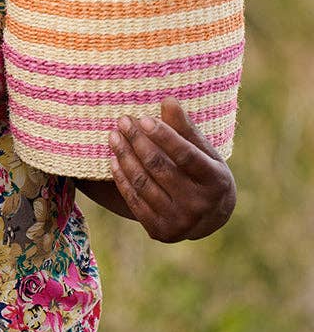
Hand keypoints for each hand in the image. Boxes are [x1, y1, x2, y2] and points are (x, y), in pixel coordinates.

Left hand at [108, 96, 236, 241]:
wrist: (210, 219)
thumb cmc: (206, 174)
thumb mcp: (205, 152)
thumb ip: (186, 128)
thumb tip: (167, 100)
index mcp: (216, 181)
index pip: (185, 155)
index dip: (163, 135)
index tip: (142, 118)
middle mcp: (199, 205)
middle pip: (159, 167)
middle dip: (137, 141)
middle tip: (122, 121)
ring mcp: (179, 222)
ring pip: (143, 183)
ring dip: (124, 156)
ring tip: (114, 136)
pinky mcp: (160, 231)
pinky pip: (135, 200)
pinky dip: (122, 178)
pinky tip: (114, 158)